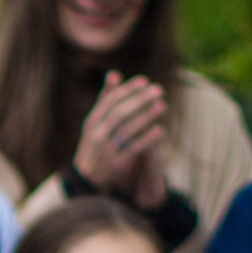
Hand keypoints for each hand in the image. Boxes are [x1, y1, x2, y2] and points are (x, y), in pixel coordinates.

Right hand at [72, 73, 167, 194]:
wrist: (88, 179)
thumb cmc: (97, 143)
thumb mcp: (96, 122)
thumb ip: (106, 99)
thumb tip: (114, 73)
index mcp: (92, 121)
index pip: (110, 101)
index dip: (127, 90)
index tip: (144, 81)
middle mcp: (97, 134)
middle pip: (119, 113)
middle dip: (139, 100)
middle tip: (158, 90)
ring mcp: (106, 150)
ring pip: (127, 130)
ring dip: (146, 116)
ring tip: (162, 106)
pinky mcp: (117, 165)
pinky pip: (134, 149)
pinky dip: (147, 139)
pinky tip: (160, 130)